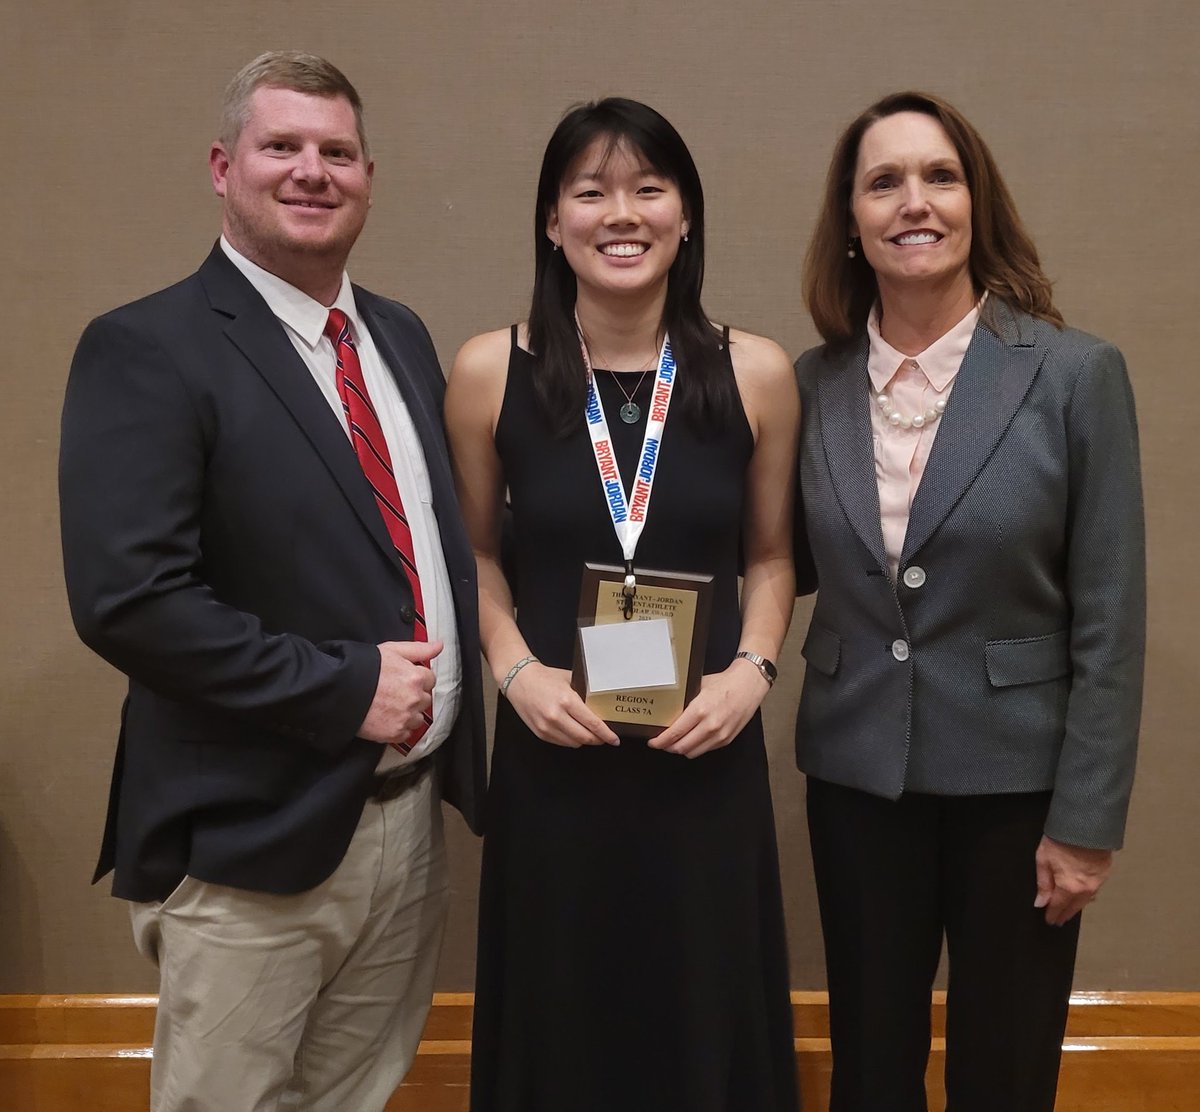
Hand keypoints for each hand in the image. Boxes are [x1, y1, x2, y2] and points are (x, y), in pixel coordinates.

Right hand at [357, 640, 441, 744]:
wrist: (340, 691)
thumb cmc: (363, 668)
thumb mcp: (391, 650)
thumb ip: (419, 649)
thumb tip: (439, 646)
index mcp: (416, 677)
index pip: (430, 679)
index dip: (417, 679)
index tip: (405, 680)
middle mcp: (414, 698)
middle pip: (425, 699)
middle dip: (414, 696)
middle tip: (395, 693)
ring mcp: (405, 717)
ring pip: (418, 718)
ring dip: (409, 714)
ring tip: (390, 707)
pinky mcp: (395, 733)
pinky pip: (406, 733)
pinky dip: (399, 728)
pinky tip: (386, 719)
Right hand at [505, 661, 618, 747]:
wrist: (519, 679)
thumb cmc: (544, 677)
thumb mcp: (569, 680)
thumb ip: (584, 693)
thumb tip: (601, 705)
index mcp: (567, 701)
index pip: (593, 724)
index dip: (606, 734)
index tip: (614, 739)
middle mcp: (556, 716)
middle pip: (585, 738)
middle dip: (598, 740)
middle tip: (604, 737)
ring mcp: (547, 726)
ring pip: (574, 743)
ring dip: (584, 740)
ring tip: (588, 732)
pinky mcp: (540, 733)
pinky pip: (562, 743)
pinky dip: (570, 740)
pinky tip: (572, 731)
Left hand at [647, 658, 768, 757]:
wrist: (749, 684)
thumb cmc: (725, 683)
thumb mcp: (699, 687)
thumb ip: (685, 701)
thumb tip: (668, 710)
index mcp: (700, 710)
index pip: (674, 734)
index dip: (660, 741)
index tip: (653, 742)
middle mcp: (710, 726)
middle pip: (681, 747)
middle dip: (668, 747)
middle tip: (661, 742)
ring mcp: (720, 735)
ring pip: (693, 753)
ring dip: (682, 749)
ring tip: (676, 741)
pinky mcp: (727, 740)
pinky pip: (705, 749)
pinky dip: (696, 747)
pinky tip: (692, 738)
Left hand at [1034, 835, 1112, 925]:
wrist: (1086, 827)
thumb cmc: (1061, 840)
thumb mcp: (1043, 860)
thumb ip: (1043, 883)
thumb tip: (1040, 903)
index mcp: (1069, 887)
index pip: (1058, 906)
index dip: (1053, 915)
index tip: (1049, 921)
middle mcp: (1085, 889)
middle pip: (1074, 907)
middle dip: (1065, 914)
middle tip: (1059, 921)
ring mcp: (1097, 882)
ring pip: (1085, 901)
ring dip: (1076, 907)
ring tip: (1069, 911)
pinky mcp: (1105, 874)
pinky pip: (1094, 891)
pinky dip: (1087, 896)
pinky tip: (1083, 897)